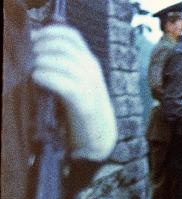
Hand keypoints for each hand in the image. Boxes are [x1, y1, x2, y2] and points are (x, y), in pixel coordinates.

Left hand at [31, 25, 116, 159]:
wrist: (99, 132)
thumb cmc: (82, 104)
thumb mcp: (78, 78)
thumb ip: (65, 62)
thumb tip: (36, 45)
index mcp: (90, 61)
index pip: (72, 36)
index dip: (51, 31)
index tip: (34, 37)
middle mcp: (92, 69)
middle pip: (62, 46)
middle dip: (42, 47)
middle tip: (30, 56)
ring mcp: (89, 84)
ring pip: (61, 62)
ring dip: (41, 62)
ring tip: (33, 69)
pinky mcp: (83, 101)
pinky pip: (61, 82)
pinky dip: (45, 77)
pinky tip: (37, 78)